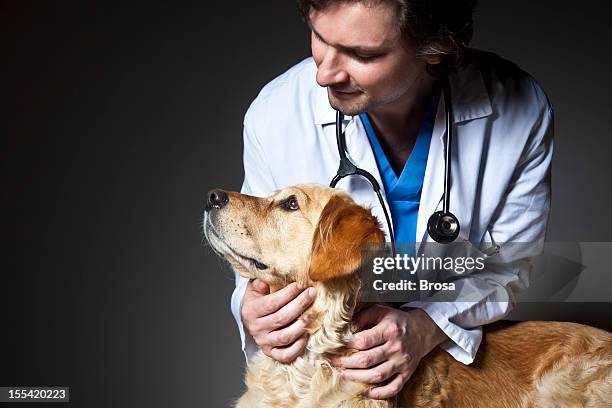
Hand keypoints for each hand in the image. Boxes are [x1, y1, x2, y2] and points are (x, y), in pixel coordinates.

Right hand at [241, 279, 316, 362]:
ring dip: (301, 325)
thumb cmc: (257, 300)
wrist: (251, 318)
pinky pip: (285, 355)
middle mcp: (256, 328)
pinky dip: (297, 347)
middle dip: (300, 304)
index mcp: (251, 311)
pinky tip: (306, 334)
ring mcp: (264, 342)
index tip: (301, 285)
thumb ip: (260, 283)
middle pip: (281, 318)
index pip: (272, 303)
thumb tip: (265, 282)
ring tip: (313, 312)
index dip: (288, 294)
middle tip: (312, 293)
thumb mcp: (255, 288)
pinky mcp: (271, 353)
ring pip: (285, 337)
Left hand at [331, 304, 446, 399]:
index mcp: (389, 330)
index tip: (336, 346)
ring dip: (357, 378)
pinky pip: (393, 388)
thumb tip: (345, 326)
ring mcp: (401, 363)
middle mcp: (396, 348)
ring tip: (343, 375)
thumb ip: (363, 316)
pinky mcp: (406, 374)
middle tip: (333, 362)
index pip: (364, 340)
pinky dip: (378, 393)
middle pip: (367, 360)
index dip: (347, 344)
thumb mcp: (381, 311)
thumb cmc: (396, 321)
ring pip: (377, 375)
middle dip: (346, 363)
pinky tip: (365, 391)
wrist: (422, 331)